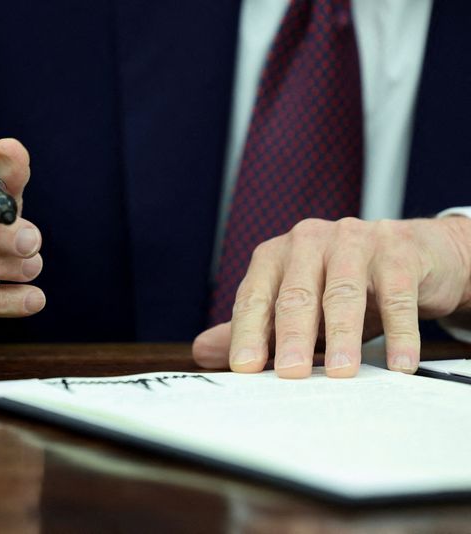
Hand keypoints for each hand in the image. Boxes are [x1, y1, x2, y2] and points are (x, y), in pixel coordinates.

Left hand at [193, 217, 470, 377]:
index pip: (255, 297)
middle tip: (290, 373)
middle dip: (291, 336)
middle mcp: (309, 241)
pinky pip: (396, 295)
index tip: (244, 367)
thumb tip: (201, 351)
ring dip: (342, 335)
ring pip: (343, 292)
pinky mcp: (398, 250)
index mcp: (276, 255)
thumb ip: (253, 326)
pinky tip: (398, 363)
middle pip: (296, 293)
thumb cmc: (342, 283)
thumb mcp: (296, 305)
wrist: (411, 252)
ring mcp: (354, 240)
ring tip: (340, 371)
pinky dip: (399, 332)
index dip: (249, 332)